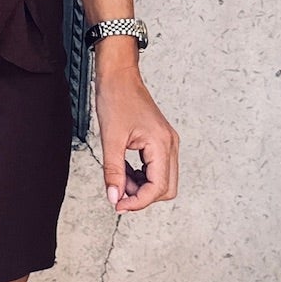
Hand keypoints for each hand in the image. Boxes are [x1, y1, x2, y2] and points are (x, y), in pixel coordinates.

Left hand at [94, 54, 177, 213]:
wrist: (119, 76)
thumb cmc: (116, 98)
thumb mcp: (110, 139)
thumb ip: (113, 172)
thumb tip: (115, 198)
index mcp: (161, 144)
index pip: (158, 187)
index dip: (138, 202)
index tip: (119, 206)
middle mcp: (170, 144)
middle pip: (166, 188)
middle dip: (142, 196)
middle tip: (119, 194)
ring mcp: (167, 142)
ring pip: (162, 180)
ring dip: (141, 186)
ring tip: (118, 178)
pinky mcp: (160, 141)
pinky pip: (156, 168)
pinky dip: (141, 176)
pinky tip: (124, 170)